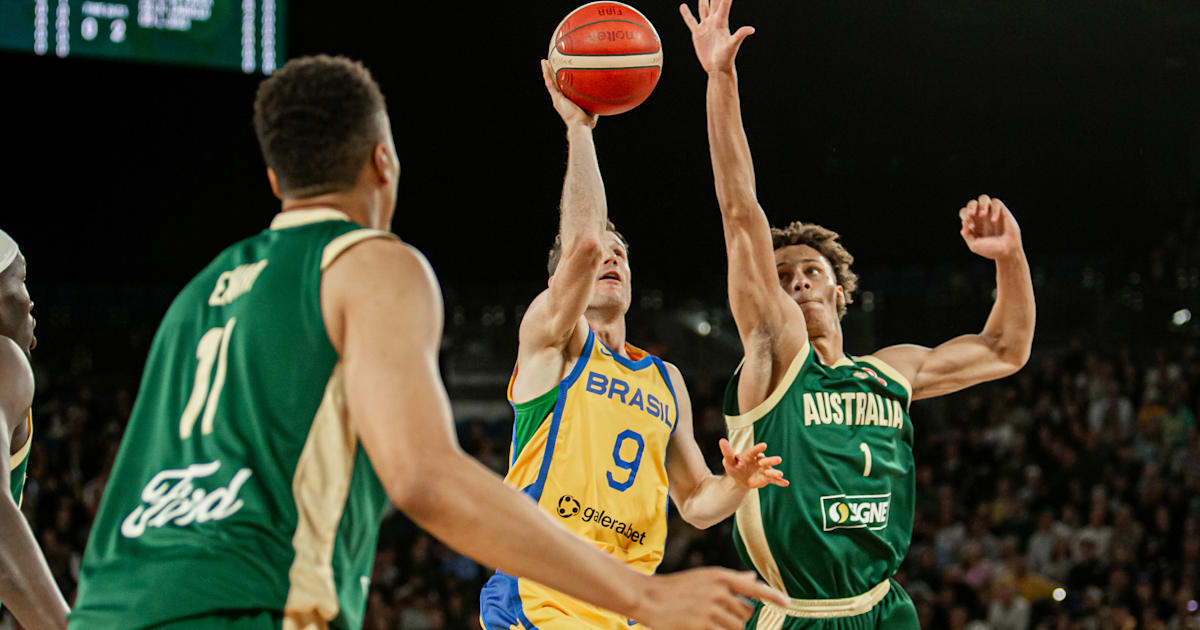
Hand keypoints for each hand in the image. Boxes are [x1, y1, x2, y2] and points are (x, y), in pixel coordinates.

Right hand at [541, 59, 596, 128]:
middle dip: (551, 74)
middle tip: (549, 64)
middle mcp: (559, 100)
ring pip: (550, 82)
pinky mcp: (556, 97)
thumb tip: (605, 94)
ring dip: (547, 71)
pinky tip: (545, 65)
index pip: (561, 89)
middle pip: (553, 84)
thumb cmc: (587, 121)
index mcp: (565, 102)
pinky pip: (550, 83)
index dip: (559, 81)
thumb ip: (595, 101)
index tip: (560, 73)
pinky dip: (547, 73)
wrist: (580, 126)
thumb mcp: (592, 108)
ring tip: (544, 61)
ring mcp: (557, 98)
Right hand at [633, 568, 788, 629]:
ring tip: (709, 622)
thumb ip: (730, 580)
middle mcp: (718, 591)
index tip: (788, 603)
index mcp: (719, 576)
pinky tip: (703, 626)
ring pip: (737, 627)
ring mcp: (710, 609)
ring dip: (728, 629)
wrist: (648, 597)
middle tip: (719, 616)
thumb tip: (752, 578)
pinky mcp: (702, 626)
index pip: (753, 587)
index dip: (773, 596)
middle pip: (746, 613)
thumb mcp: (704, 578)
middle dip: (739, 619)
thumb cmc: (676, 588)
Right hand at [680, 0, 754, 73]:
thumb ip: (740, 35)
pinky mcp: (698, 33)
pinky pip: (690, 21)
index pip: (723, 3)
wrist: (718, 68)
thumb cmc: (726, 58)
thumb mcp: (732, 46)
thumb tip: (751, 29)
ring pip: (703, 8)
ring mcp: (706, 26)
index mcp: (721, 22)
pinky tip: (683, 6)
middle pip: (714, 2)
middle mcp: (714, 21)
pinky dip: (686, 14)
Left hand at [719, 439, 787, 489]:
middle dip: (771, 460)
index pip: (754, 451)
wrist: (739, 479)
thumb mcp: (729, 461)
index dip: (759, 448)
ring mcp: (764, 469)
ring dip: (775, 472)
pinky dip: (780, 481)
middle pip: (766, 460)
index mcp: (750, 455)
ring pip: (771, 470)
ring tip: (780, 474)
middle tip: (778, 459)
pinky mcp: (767, 477)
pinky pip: (774, 480)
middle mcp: (759, 460)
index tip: (764, 445)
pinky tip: (786, 483)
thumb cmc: (734, 467)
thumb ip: (727, 452)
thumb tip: (721, 441)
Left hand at [959, 195, 1022, 260]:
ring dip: (981, 204)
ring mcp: (992, 213)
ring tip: (983, 214)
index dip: (965, 215)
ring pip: (984, 198)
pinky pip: (996, 203)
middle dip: (971, 207)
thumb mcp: (974, 245)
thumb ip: (967, 234)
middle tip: (972, 214)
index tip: (970, 225)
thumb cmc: (990, 249)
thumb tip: (964, 222)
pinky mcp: (1002, 211)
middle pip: (972, 203)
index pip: (964, 212)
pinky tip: (994, 221)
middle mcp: (981, 217)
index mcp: (973, 223)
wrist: (1007, 252)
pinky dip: (994, 209)